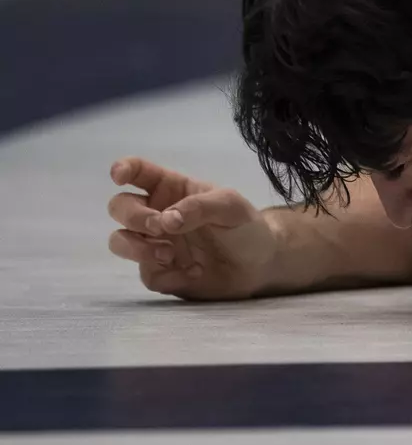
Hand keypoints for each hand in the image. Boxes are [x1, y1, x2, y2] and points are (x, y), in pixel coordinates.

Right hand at [106, 158, 274, 300]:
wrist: (260, 265)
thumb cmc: (245, 226)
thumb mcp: (231, 206)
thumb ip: (199, 207)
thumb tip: (165, 220)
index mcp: (172, 189)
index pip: (139, 172)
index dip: (123, 169)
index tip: (119, 176)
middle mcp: (157, 213)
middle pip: (119, 207)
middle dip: (134, 216)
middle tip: (161, 227)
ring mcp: (155, 244)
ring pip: (119, 241)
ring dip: (136, 248)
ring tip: (169, 254)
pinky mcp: (160, 273)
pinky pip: (146, 275)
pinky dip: (168, 275)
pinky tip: (195, 272)